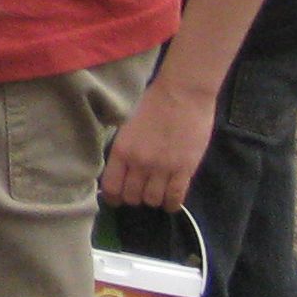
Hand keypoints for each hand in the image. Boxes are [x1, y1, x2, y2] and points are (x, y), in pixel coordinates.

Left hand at [102, 78, 217, 211]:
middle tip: (138, 190)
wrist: (182, 93)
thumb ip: (122, 147)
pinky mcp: (185, 170)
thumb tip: (117, 167)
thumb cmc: (153, 101)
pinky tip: (170, 199)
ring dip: (152, 199)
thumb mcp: (127, 124)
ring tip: (155, 191)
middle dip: (133, 197)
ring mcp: (163, 168)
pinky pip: (175, 198)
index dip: (113, 196)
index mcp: (122, 150)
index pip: (111, 187)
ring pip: (153, 200)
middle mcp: (140, 163)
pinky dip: (171, 203)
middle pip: (132, 197)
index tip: (116, 197)